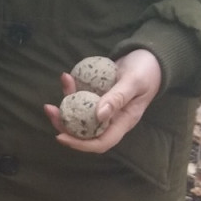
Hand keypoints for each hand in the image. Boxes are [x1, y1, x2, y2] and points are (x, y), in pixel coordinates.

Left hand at [44, 48, 162, 153]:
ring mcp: (104, 107)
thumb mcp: (134, 82)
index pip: (101, 142)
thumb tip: (98, 115)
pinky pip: (81, 97)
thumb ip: (117, 98)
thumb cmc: (147, 71)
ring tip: (63, 81)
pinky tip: (68, 76)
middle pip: (84, 131)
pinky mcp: (98, 95)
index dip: (80, 144)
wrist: (151, 57)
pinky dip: (73, 89)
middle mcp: (112, 118)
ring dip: (66, 103)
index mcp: (123, 121)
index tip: (60, 136)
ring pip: (80, 113)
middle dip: (64, 123)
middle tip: (50, 109)